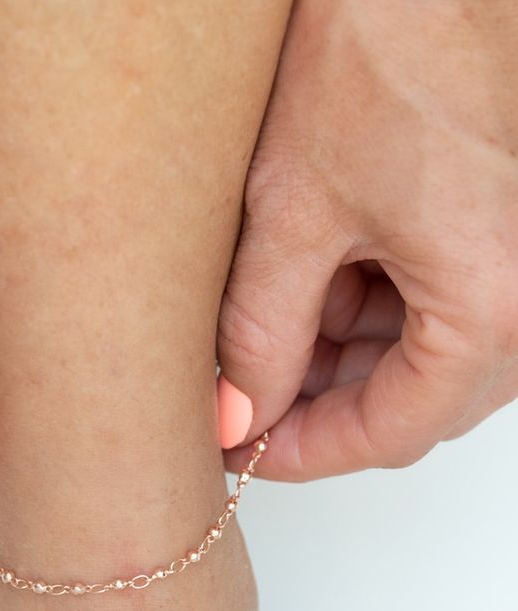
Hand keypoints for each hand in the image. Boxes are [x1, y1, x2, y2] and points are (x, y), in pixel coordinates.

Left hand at [217, 0, 517, 479]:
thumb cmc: (388, 39)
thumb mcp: (294, 208)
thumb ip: (260, 333)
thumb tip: (238, 414)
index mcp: (495, 300)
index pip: (391, 432)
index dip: (307, 451)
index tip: (247, 450)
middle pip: (416, 400)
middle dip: (322, 400)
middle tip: (243, 388)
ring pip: (430, 356)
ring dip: (346, 352)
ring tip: (271, 316)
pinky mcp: (513, 229)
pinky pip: (449, 302)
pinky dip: (381, 304)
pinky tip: (321, 274)